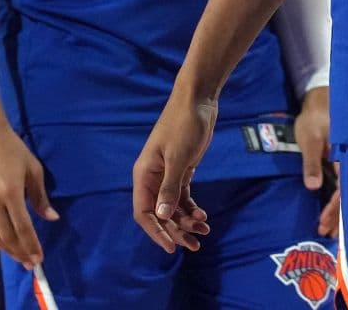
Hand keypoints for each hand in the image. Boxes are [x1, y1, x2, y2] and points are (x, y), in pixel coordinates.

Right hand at [0, 119, 57, 269]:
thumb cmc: (12, 148)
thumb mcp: (33, 169)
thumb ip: (40, 197)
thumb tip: (51, 218)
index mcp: (11, 192)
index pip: (23, 228)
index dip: (31, 245)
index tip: (39, 258)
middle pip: (7, 236)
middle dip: (20, 252)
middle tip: (30, 263)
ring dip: (5, 248)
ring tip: (18, 256)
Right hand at [132, 93, 216, 252]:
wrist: (198, 101)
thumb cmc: (184, 125)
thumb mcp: (178, 158)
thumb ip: (170, 187)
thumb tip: (162, 216)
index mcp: (144, 174)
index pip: (143, 212)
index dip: (156, 232)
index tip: (171, 247)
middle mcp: (152, 178)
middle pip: (160, 213)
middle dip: (175, 230)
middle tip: (194, 244)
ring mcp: (167, 175)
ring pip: (172, 207)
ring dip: (186, 221)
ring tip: (204, 232)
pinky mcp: (181, 170)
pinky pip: (183, 197)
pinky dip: (191, 208)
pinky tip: (202, 217)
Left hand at [293, 87, 339, 236]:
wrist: (320, 96)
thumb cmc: (314, 116)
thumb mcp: (309, 137)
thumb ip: (311, 161)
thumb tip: (313, 187)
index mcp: (347, 157)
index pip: (344, 190)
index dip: (334, 209)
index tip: (324, 224)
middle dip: (338, 216)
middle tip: (326, 233)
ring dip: (339, 210)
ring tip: (329, 229)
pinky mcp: (343, 161)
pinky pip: (345, 183)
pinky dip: (339, 198)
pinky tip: (333, 208)